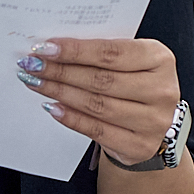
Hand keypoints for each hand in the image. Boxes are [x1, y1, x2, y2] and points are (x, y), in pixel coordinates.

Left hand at [16, 38, 182, 166]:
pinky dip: (71, 118)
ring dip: (60, 93)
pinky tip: (52, 107)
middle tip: (32, 66)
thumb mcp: (130, 62)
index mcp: (160, 59)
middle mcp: (161, 90)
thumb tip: (54, 49)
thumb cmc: (136, 85)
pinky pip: (97, 130)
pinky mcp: (139, 145)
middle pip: (101, 80)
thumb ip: (102, 55)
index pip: (111, 53)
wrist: (153, 124)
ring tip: (36, 83)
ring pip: (97, 105)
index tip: (45, 47)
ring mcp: (153, 121)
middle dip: (61, 71)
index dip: (75, 50)